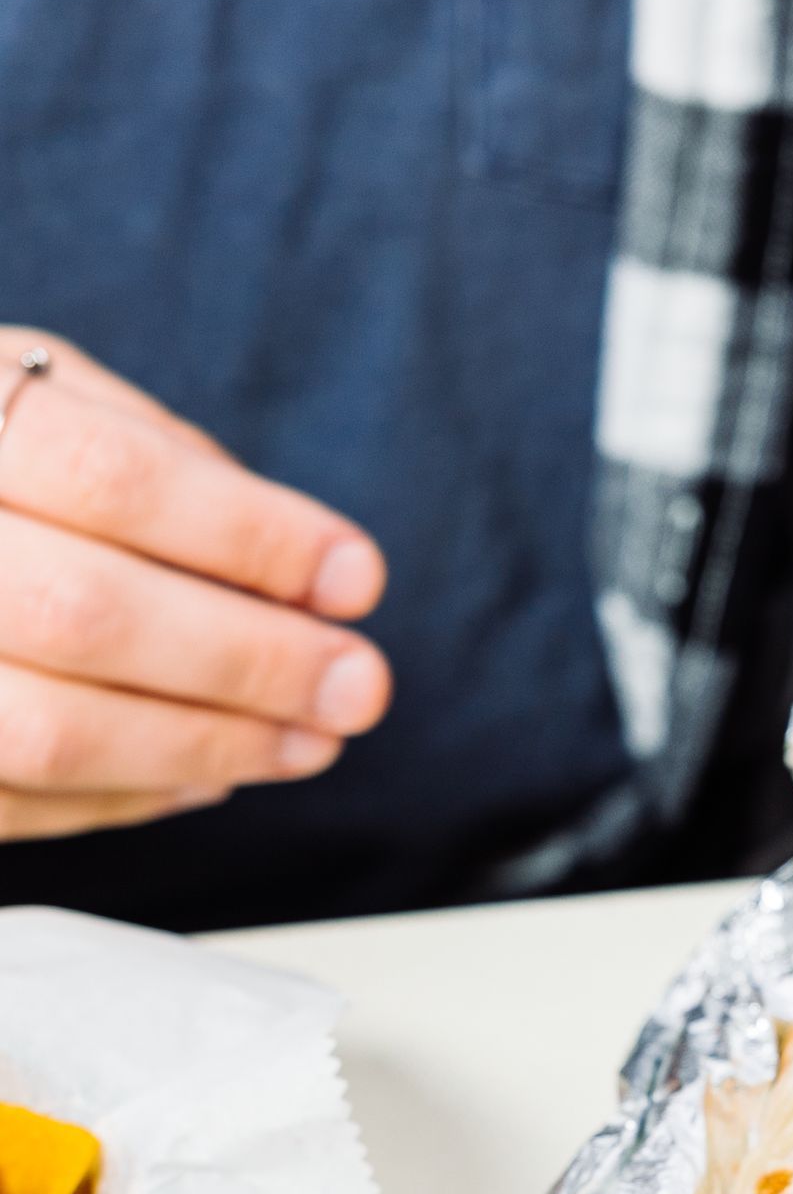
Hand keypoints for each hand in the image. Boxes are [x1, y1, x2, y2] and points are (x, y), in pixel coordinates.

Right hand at [0, 329, 388, 840]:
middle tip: (358, 686)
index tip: (358, 580)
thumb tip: (299, 570)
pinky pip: (20, 805)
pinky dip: (134, 796)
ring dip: (210, 745)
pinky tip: (212, 774)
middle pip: (89, 614)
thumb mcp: (29, 387)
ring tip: (311, 741)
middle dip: (251, 661)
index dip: (252, 537)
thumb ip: (152, 451)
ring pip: (54, 732)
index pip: (114, 477)